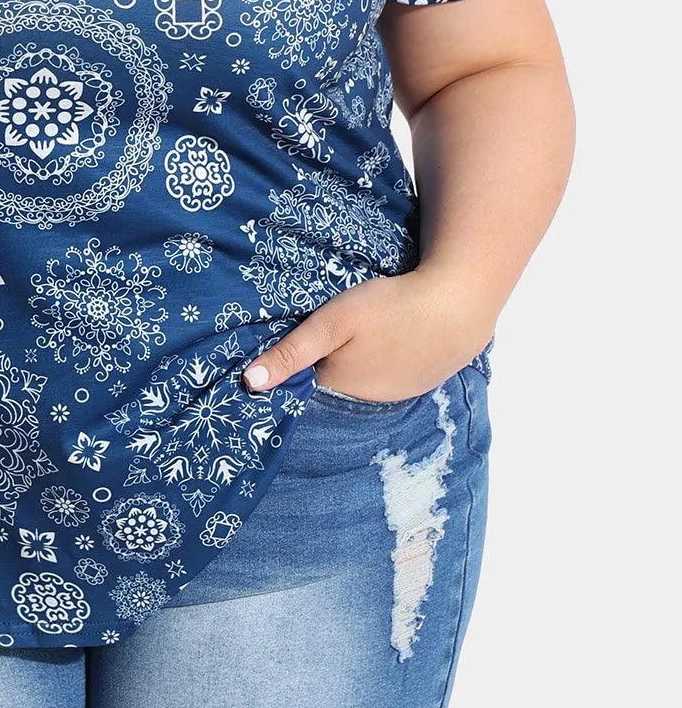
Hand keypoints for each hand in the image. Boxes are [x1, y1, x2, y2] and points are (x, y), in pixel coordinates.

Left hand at [241, 268, 494, 400]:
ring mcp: (396, 394)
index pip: (303, 383)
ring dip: (356, 361)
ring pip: (362, 379)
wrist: (458, 306)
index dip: (292, 364)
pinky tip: (387, 338)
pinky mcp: (420, 381)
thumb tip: (249, 384)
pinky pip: (388, 375)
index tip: (287, 343)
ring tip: (360, 332)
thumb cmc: (390, 309)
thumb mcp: (334, 322)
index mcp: (339, 386)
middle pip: (332, 381)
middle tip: (327, 330)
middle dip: (324, 362)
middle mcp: (365, 400)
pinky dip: (382, 360)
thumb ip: (292, 352)